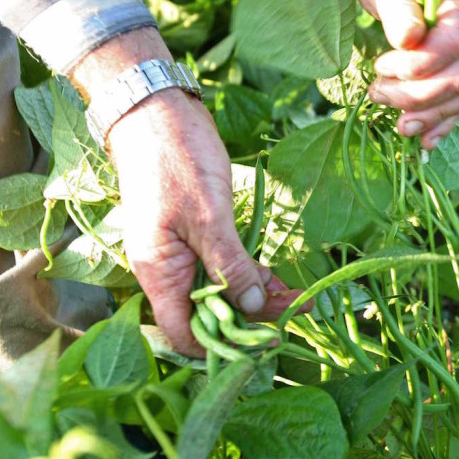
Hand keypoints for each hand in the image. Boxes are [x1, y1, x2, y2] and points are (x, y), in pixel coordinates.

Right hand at [108, 89, 296, 355]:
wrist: (157, 112)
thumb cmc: (177, 162)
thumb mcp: (209, 218)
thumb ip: (230, 266)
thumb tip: (255, 307)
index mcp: (159, 274)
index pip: (186, 333)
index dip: (224, 346)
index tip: (266, 344)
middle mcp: (168, 271)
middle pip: (209, 315)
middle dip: (252, 320)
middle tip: (298, 316)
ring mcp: (182, 253)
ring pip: (221, 291)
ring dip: (258, 297)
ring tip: (301, 301)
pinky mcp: (199, 235)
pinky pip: (224, 266)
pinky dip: (251, 273)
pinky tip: (281, 280)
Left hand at [350, 0, 458, 148]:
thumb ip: (397, 6)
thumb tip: (409, 39)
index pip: (454, 43)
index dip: (418, 65)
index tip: (381, 65)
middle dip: (421, 95)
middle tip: (378, 94)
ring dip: (434, 114)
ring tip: (400, 126)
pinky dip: (447, 121)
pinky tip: (426, 140)